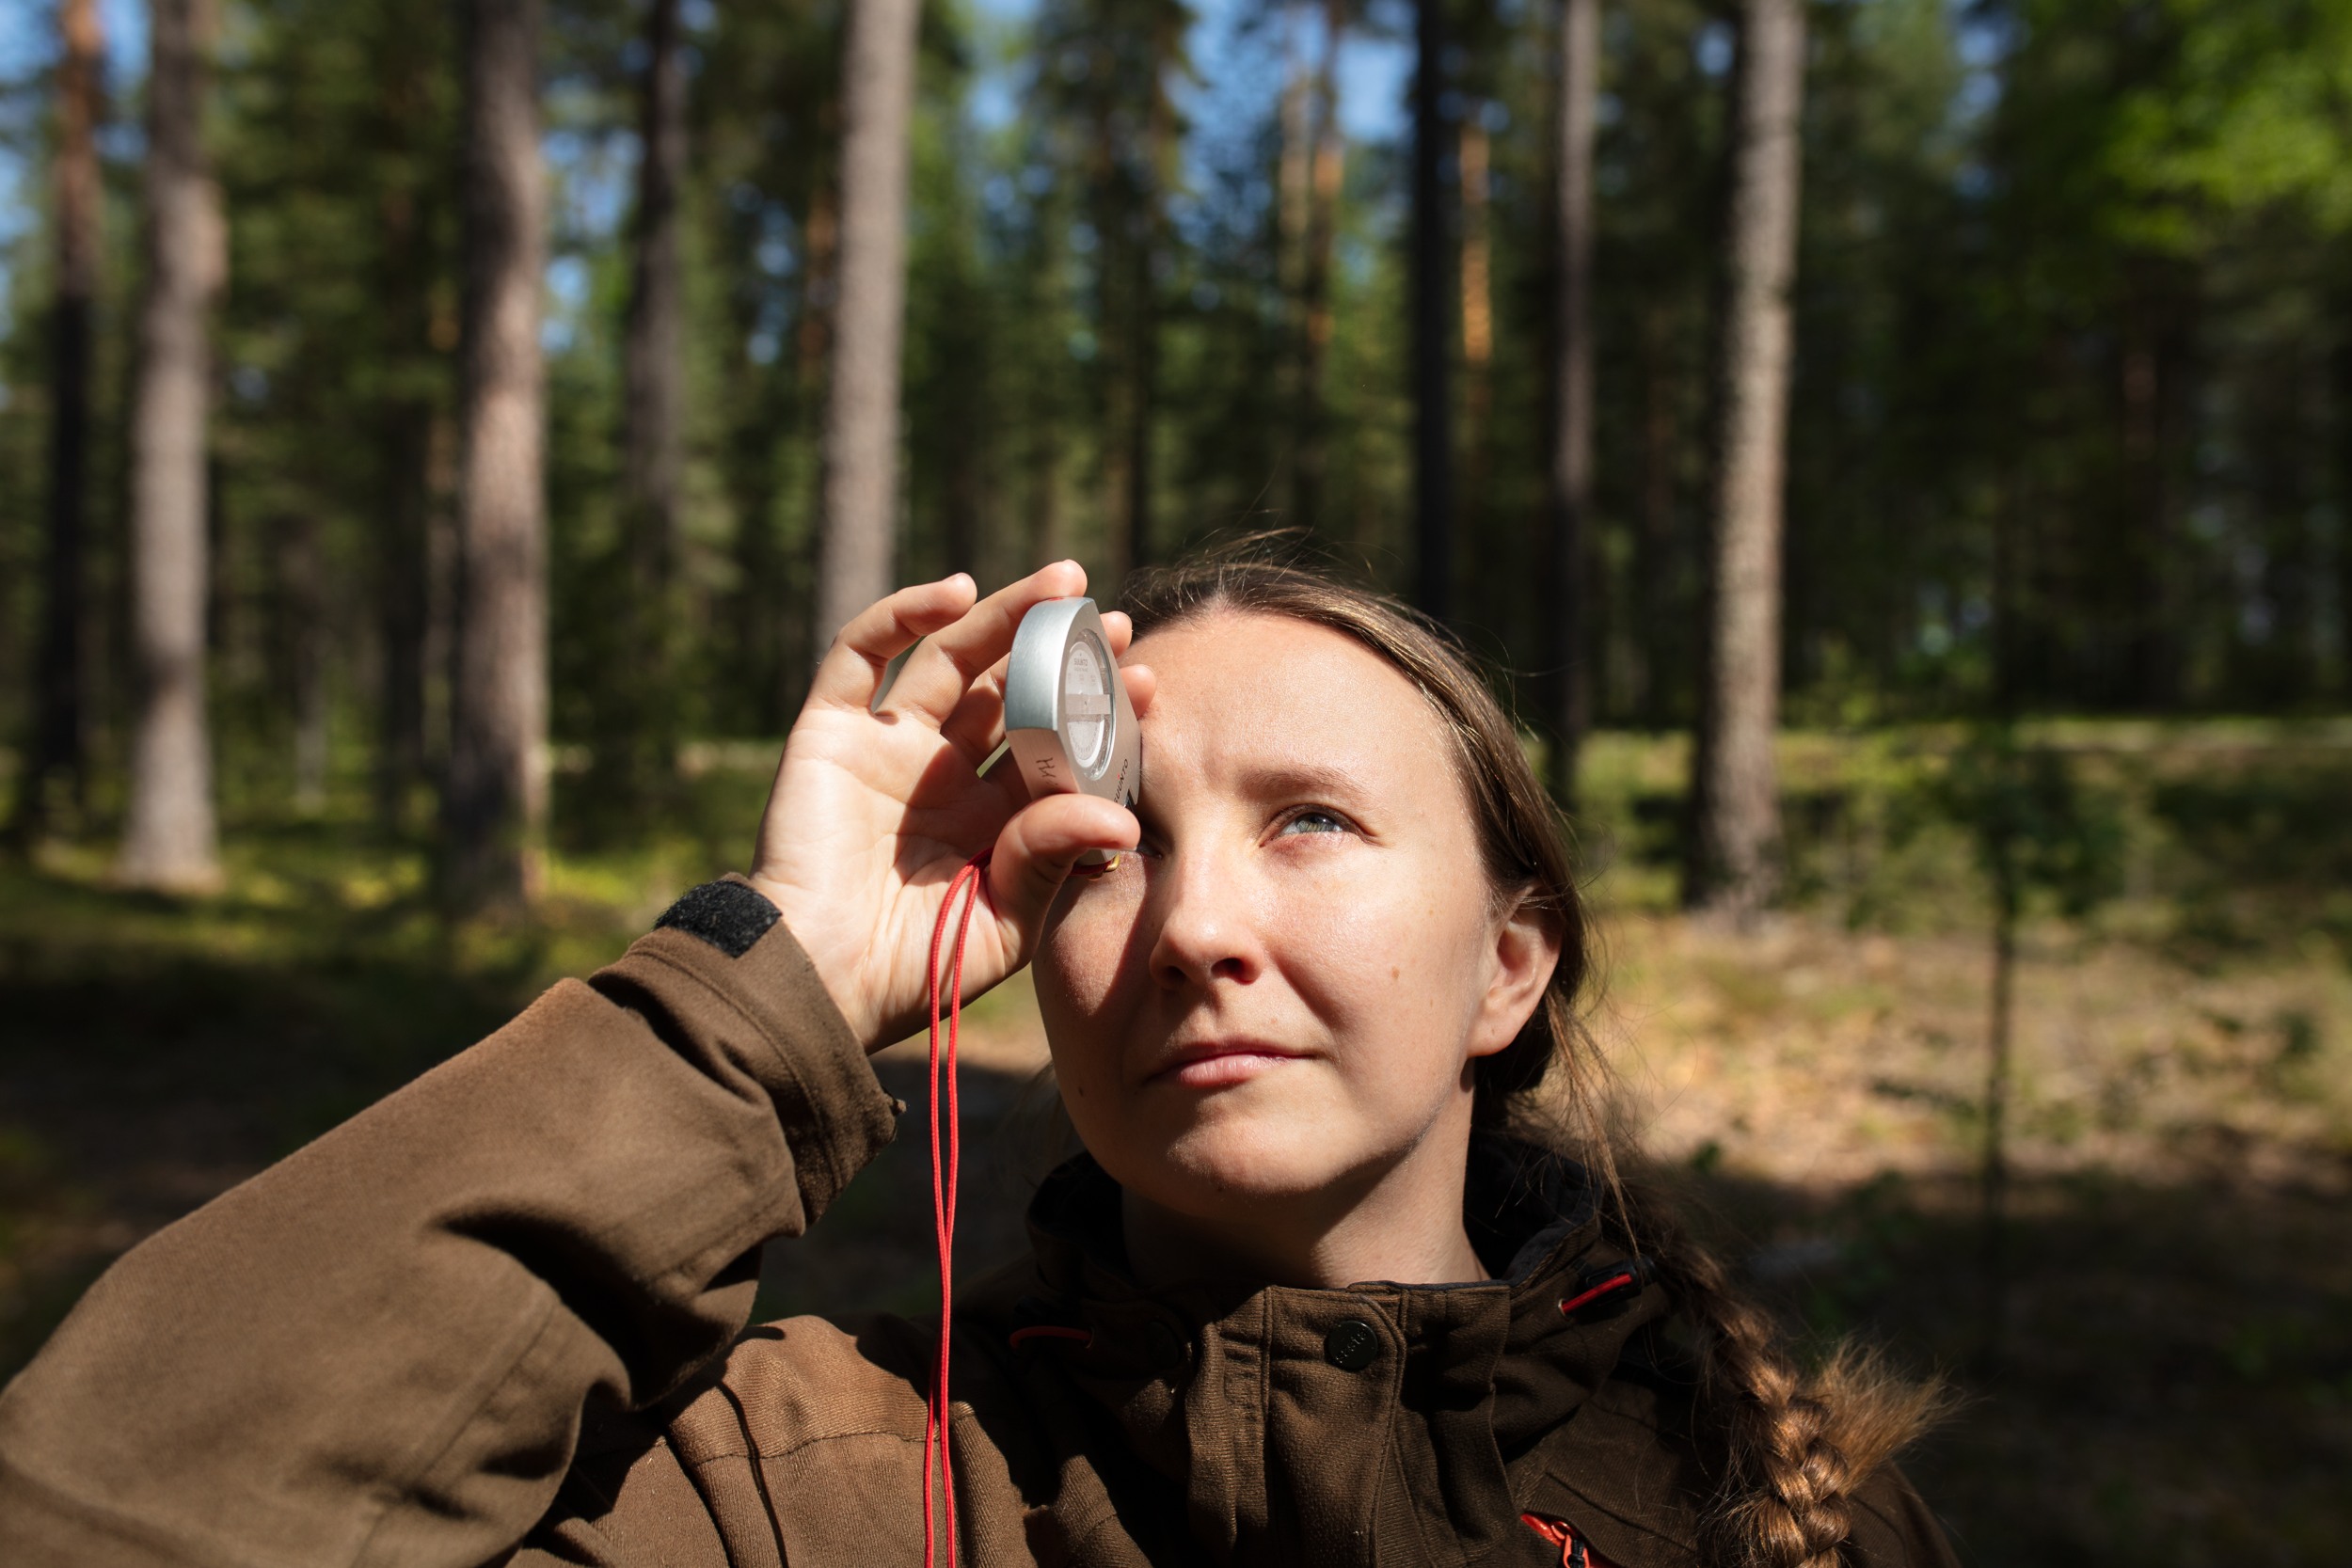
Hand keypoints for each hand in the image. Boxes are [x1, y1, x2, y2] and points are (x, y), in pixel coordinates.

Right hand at [746, 562, 1156, 1050]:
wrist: (819, 982)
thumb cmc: (913, 969)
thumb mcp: (1004, 919)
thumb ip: (1054, 858)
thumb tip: (1122, 815)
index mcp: (990, 820)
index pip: (1053, 747)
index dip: (1096, 714)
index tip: (1148, 683)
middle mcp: (942, 775)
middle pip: (1009, 690)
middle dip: (1060, 651)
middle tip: (1115, 621)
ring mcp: (887, 747)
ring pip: (950, 657)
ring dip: (1004, 615)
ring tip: (1062, 584)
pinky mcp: (831, 731)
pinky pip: (863, 654)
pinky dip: (904, 614)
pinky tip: (957, 592)